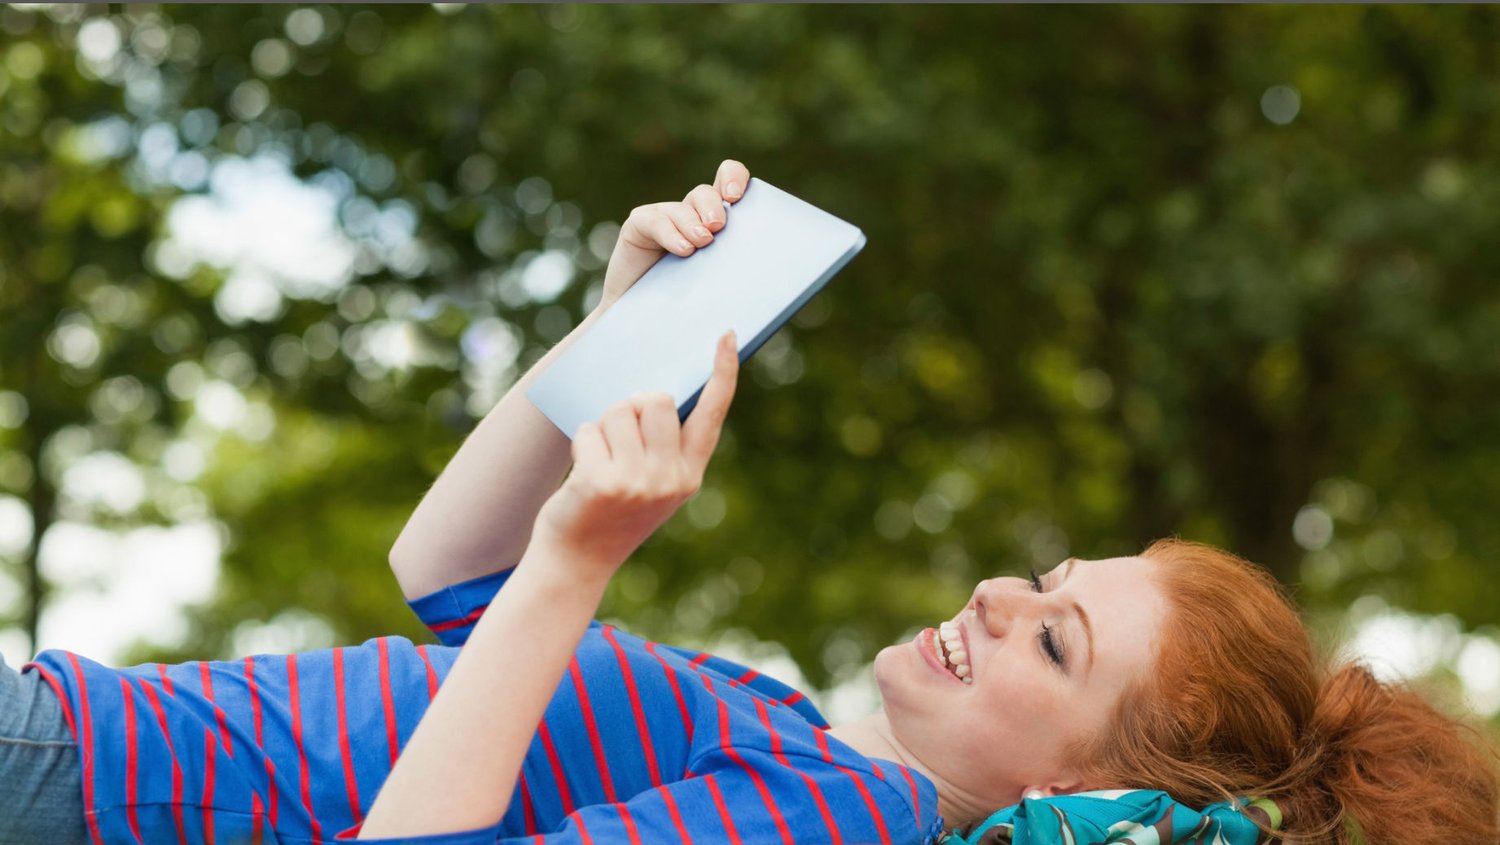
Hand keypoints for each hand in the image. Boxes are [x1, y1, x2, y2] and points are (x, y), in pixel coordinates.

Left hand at [532, 331, 739, 575]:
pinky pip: (591, 430)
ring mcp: (639, 483)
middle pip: (657, 400)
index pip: (712, 413)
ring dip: (603, 425)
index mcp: (690, 474)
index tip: (726, 336)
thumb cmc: (610, 512)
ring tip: (600, 460)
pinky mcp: (604, 482)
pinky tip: (582, 474)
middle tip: (619, 437)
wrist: (576, 561)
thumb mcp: (651, 485)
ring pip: (621, 410)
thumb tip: (652, 393)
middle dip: (633, 406)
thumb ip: (663, 446)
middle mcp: (671, 479)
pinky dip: (582, 443)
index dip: (722, 372)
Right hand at [598, 159, 750, 309]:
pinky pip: (655, 220)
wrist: (643, 319)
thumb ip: (737, 269)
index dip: (735, 178)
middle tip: (718, 227)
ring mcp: (665, 217)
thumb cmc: (689, 303)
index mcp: (716, 221)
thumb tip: (765, 276)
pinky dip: (670, 233)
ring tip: (701, 244)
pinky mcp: (640, 224)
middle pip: (708, 193)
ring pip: (685, 206)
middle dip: (715, 206)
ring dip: (694, 223)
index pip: (730, 180)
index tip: (737, 197)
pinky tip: (682, 249)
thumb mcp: (718, 283)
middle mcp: (692, 214)